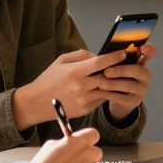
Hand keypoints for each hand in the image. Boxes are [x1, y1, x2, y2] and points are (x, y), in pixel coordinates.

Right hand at [13, 49, 127, 128]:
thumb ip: (81, 55)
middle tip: (126, 65)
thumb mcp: (61, 61)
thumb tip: (98, 56)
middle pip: (107, 77)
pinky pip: (101, 99)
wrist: (36, 103)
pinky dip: (105, 92)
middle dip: (117, 71)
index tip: (123, 53)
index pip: (100, 63)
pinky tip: (106, 87)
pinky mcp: (86, 109)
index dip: (114, 57)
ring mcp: (84, 100)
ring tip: (120, 77)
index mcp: (74, 72)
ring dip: (114, 83)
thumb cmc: (49, 79)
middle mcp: (81, 87)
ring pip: (107, 90)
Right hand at [31, 128, 101, 162]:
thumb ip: (66, 142)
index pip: (94, 134)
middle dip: (88, 155)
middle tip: (76, 161)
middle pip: (96, 152)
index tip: (84, 143)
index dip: (88, 139)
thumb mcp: (51, 145)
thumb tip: (71, 143)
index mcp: (79, 141)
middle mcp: (88, 154)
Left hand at [99, 43, 155, 121]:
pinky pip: (125, 99)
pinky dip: (112, 95)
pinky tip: (102, 93)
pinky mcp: (136, 101)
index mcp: (140, 61)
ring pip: (131, 86)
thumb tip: (103, 54)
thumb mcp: (114, 64)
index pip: (150, 52)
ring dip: (115, 84)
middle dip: (121, 71)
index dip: (149, 50)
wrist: (114, 96)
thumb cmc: (113, 75)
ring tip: (101, 84)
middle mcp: (144, 74)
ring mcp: (142, 88)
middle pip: (138, 71)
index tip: (142, 47)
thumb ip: (113, 58)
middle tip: (106, 72)